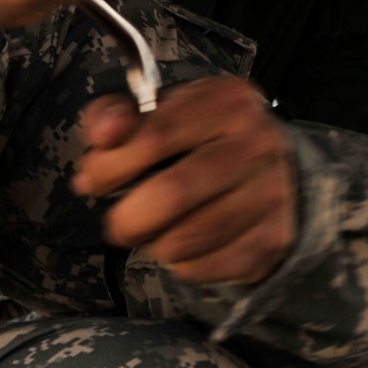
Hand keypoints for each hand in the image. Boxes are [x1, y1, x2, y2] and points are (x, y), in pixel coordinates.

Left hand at [73, 76, 297, 285]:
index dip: (110, 165)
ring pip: (187, 239)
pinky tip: (185, 245)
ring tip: (153, 232)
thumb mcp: (160, 111)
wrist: (277, 170)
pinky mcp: (273, 239)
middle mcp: (257, 144)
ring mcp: (271, 194)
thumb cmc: (200, 138)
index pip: (155, 136)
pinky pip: (205, 268)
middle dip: (128, 218)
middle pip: (173, 194)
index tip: (91, 180)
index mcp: (226, 100)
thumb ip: (116, 115)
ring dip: (154, 243)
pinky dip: (181, 264)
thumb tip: (102, 135)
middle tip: (117, 224)